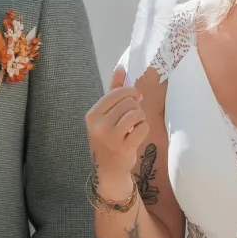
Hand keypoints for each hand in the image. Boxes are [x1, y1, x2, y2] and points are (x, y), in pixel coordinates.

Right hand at [84, 68, 148, 195]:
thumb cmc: (108, 137)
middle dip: (136, 107)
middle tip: (134, 116)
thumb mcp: (106, 114)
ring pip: (137, 114)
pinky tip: (136, 136)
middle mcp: (99, 125)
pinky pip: (142, 128)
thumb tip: (121, 68)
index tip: (135, 98)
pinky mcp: (123, 148)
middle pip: (129, 102)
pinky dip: (144, 130)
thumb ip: (113, 91)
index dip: (131, 92)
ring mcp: (110, 138)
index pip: (117, 92)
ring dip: (141, 118)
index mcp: (92, 115)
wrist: (108, 169)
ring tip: (135, 126)